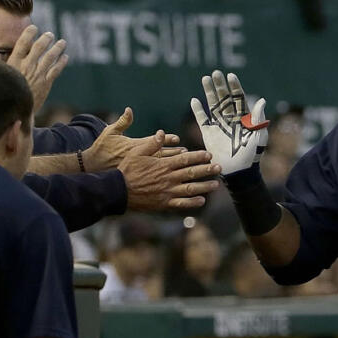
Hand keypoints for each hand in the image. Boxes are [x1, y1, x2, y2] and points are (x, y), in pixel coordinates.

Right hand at [0, 25, 67, 111]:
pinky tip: (65, 57)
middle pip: (39, 47)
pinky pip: (56, 70)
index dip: (29, 33)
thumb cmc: (4, 91)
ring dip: (57, 48)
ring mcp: (38, 74)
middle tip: (50, 34)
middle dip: (46, 39)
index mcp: (14, 61)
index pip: (23, 42)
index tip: (33, 28)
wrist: (16, 110)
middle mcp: (28, 65)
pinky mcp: (46, 83)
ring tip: (62, 42)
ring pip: (50, 57)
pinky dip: (61, 62)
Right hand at [89, 109, 221, 209]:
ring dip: (204, 186)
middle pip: (192, 173)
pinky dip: (192, 203)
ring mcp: (167, 192)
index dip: (198, 157)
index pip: (185, 159)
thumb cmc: (126, 170)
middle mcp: (168, 178)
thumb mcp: (136, 152)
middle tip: (219, 168)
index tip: (209, 155)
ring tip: (216, 185)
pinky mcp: (164, 203)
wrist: (118, 191)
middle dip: (207, 170)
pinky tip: (202, 201)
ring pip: (190, 189)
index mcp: (163, 165)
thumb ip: (151, 143)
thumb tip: (162, 133)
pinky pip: (181, 204)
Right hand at [190, 70, 269, 175]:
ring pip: (213, 105)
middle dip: (220, 86)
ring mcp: (219, 126)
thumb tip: (262, 100)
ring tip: (205, 78)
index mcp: (243, 118)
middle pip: (225, 98)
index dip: (235, 87)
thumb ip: (258, 118)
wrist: (238, 171)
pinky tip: (194, 100)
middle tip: (215, 73)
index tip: (231, 76)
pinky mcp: (209, 134)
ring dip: (209, 92)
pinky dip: (198, 110)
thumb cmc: (252, 155)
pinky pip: (202, 120)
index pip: (238, 98)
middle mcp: (231, 119)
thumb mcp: (259, 135)